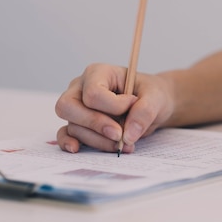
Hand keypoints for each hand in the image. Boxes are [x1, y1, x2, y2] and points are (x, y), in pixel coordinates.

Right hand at [55, 63, 174, 152]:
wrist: (153, 106)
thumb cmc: (151, 94)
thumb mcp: (156, 98)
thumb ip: (144, 112)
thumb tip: (127, 136)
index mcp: (98, 73)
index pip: (93, 93)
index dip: (113, 107)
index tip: (133, 105)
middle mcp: (81, 88)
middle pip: (69, 107)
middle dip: (95, 124)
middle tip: (119, 136)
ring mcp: (77, 107)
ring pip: (73, 126)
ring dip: (98, 140)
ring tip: (124, 145)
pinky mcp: (78, 124)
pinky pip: (64, 134)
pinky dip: (69, 143)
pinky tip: (77, 149)